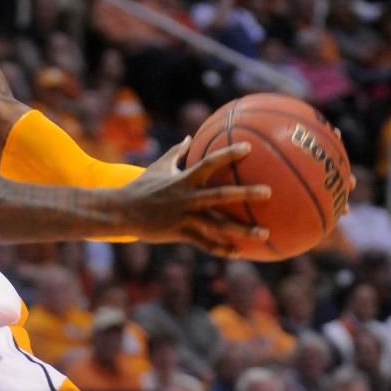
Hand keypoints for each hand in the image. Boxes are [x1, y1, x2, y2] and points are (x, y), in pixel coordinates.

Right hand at [113, 137, 271, 255]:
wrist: (122, 212)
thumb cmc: (142, 187)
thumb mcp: (159, 166)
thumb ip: (177, 152)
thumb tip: (190, 136)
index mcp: (184, 179)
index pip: (210, 162)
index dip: (229, 154)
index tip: (249, 148)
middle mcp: (188, 198)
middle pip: (222, 195)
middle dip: (245, 193)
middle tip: (268, 192)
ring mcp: (185, 217)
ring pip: (219, 225)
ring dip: (243, 230)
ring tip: (265, 233)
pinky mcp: (181, 233)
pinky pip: (206, 243)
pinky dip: (222, 249)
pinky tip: (239, 253)